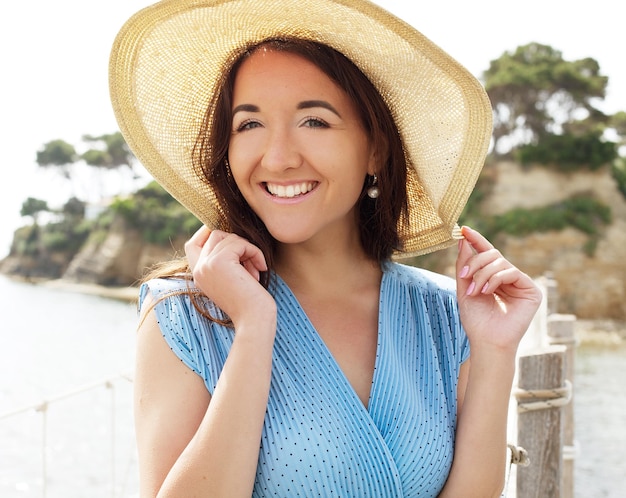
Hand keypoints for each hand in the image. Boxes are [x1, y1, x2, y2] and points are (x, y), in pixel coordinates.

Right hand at [184, 226, 275, 325]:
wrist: (254, 320)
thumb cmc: (249, 302)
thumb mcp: (231, 279)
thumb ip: (225, 262)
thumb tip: (231, 236)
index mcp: (198, 275)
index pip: (192, 244)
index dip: (209, 234)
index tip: (231, 239)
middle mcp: (198, 269)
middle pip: (214, 235)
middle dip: (237, 243)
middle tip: (250, 263)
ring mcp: (206, 265)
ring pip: (229, 237)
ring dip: (248, 249)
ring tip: (256, 269)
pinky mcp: (219, 262)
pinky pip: (240, 243)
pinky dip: (254, 251)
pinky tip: (261, 268)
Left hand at [455, 226, 541, 353]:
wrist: (486, 341)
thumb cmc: (476, 320)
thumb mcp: (464, 288)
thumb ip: (464, 265)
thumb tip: (463, 240)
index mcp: (492, 277)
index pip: (485, 253)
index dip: (476, 240)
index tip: (464, 229)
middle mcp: (508, 278)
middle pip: (492, 254)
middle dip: (475, 262)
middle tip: (464, 275)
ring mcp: (520, 283)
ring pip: (500, 262)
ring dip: (483, 274)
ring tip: (475, 291)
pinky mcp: (532, 291)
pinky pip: (512, 272)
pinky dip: (496, 279)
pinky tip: (487, 291)